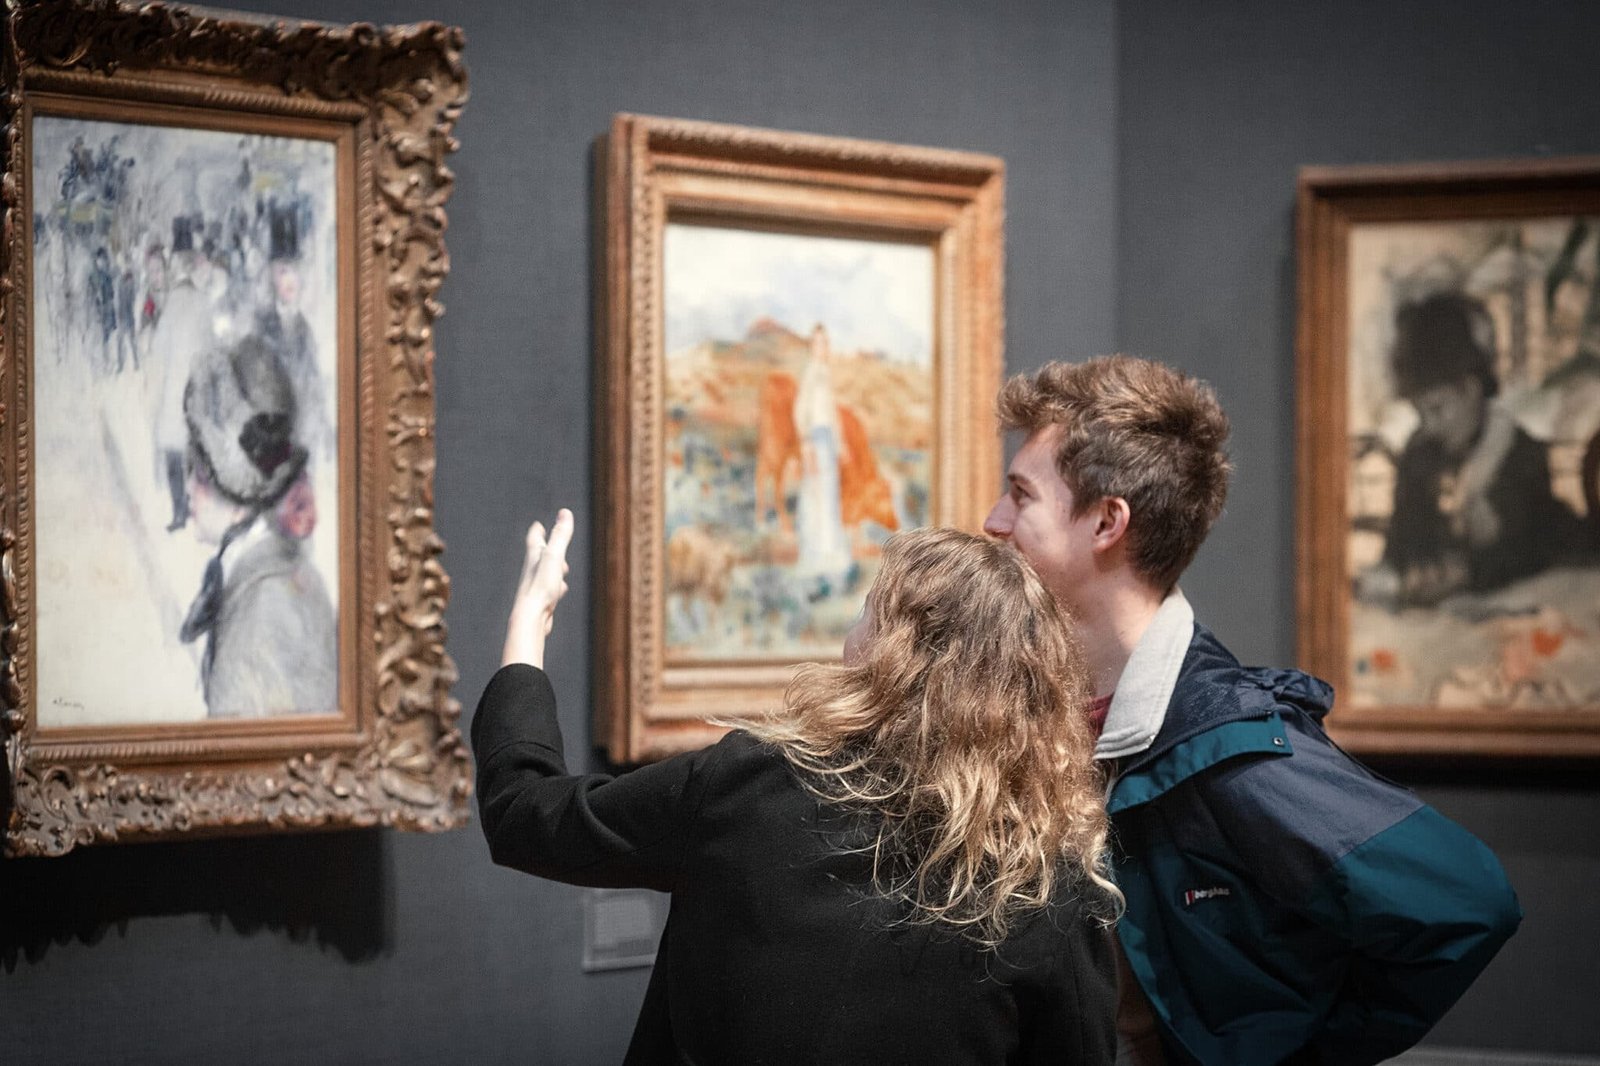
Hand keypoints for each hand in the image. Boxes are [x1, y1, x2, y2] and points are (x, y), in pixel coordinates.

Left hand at [502, 508, 573, 669]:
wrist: (530, 618)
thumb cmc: (541, 587)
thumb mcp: (554, 557)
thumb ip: (560, 536)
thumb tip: (565, 512)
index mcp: (534, 558)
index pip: (534, 540)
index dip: (537, 532)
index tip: (537, 526)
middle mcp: (533, 571)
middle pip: (538, 556)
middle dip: (544, 547)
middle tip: (545, 541)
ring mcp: (536, 586)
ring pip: (545, 573)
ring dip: (552, 567)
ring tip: (561, 567)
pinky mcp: (541, 601)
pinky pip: (549, 589)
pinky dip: (555, 585)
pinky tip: (559, 591)